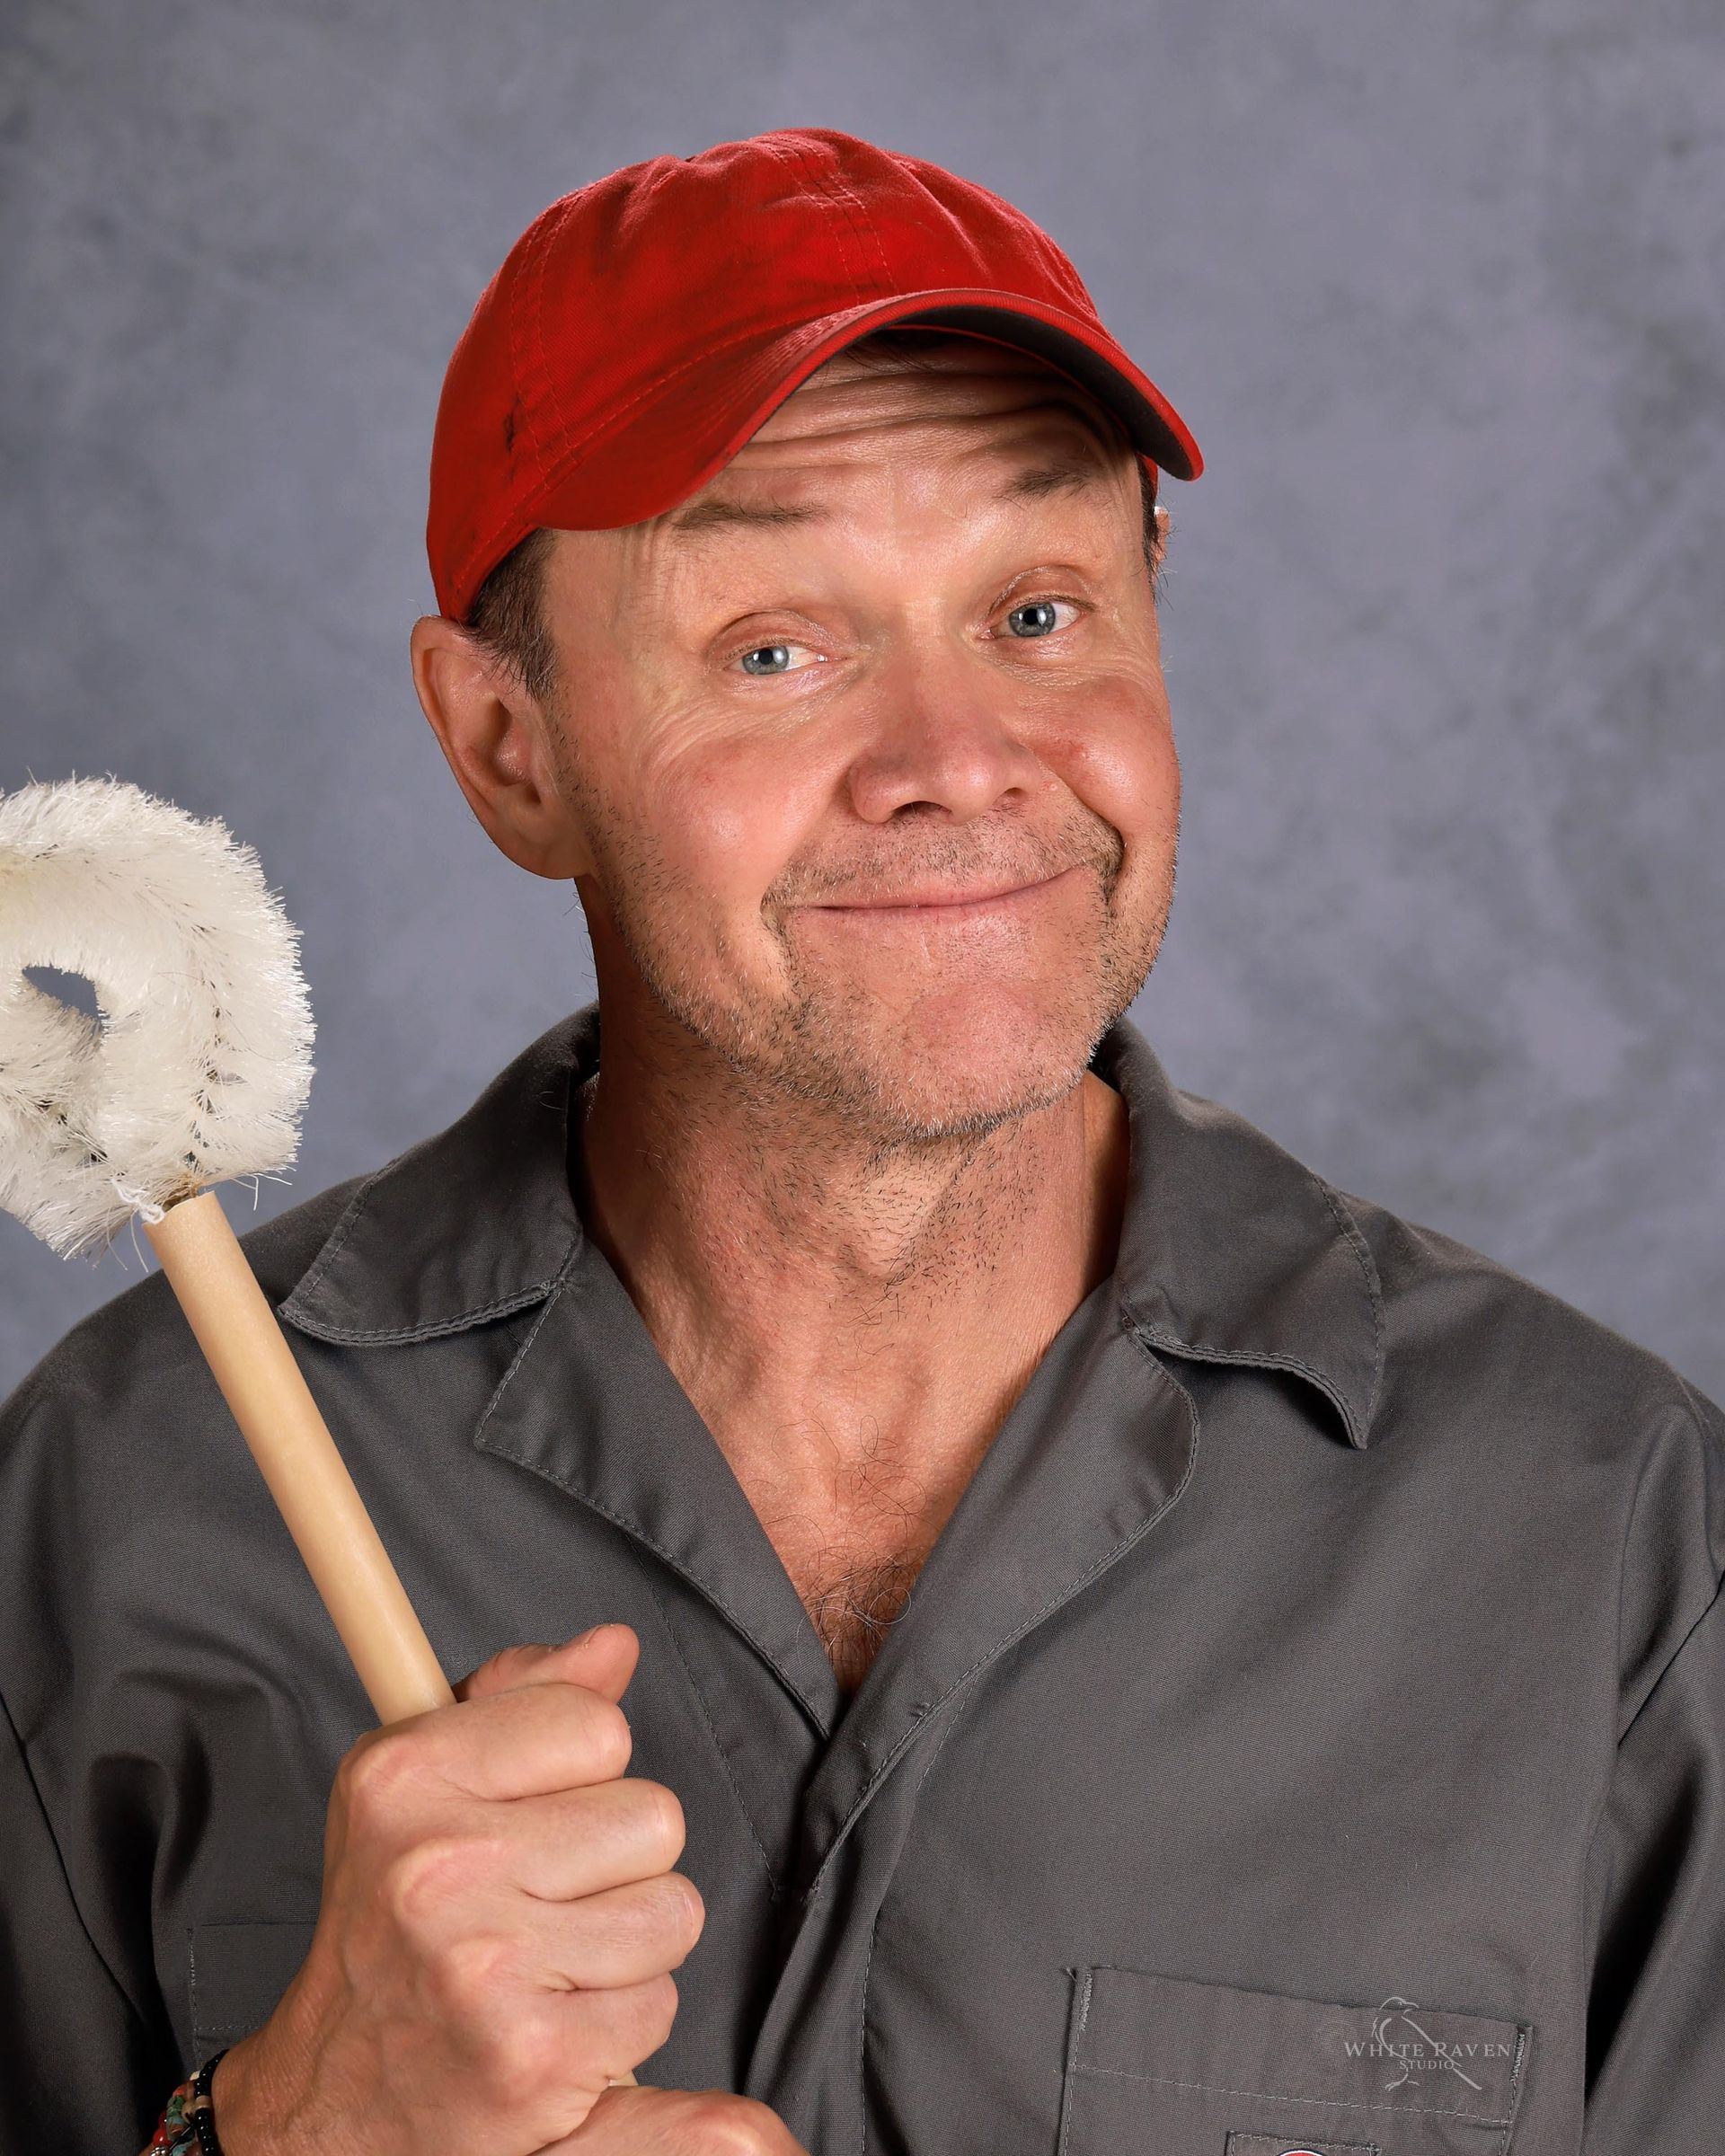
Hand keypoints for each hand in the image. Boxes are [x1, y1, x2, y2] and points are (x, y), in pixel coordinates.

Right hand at [210, 1624, 717, 2155]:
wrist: (333, 2101)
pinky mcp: (531, 2056)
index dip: (585, 1771)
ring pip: (671, 1909)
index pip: (595, 1723)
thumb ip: (526, 1700)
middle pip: (653, 1815)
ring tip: (552, 1961)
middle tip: (543, 1901)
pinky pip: (657, 2002)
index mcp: (405, 1774)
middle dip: (618, 1862)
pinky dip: (620, 2023)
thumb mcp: (425, 1786)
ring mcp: (484, 1963)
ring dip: (629, 1943)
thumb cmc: (394, 1927)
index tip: (534, 1812)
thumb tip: (614, 1645)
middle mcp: (437, 1863)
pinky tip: (553, 2022)